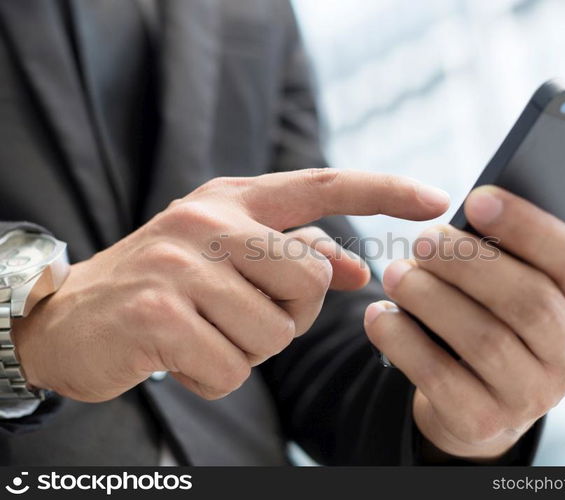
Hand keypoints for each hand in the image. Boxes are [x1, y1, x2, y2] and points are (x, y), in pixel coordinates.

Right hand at [13, 169, 449, 401]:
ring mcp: (181, 265)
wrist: (72, 317)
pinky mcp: (157, 313)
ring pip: (274, 332)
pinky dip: (216, 377)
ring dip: (249, 349)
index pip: (323, 186)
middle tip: (242, 313)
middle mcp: (210, 222)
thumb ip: (294, 255)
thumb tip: (358, 268)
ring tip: (206, 333)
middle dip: (291, 313)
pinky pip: (232, 369)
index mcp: (234, 200)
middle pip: (311, 278)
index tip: (439, 200)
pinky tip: (184, 358)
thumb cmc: (168, 285)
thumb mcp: (229, 256)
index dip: (385, 190)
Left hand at [364, 157, 564, 459]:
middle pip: (528, 301)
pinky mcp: (482, 421)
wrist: (480, 393)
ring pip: (482, 339)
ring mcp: (531, 395)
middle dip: (468, 264)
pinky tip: (381, 315)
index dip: (528, 226)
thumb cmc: (507, 311)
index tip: (477, 199)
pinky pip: (439, 378)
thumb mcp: (540, 270)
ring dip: (431, 298)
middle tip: (422, 240)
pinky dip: (403, 341)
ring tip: (397, 273)